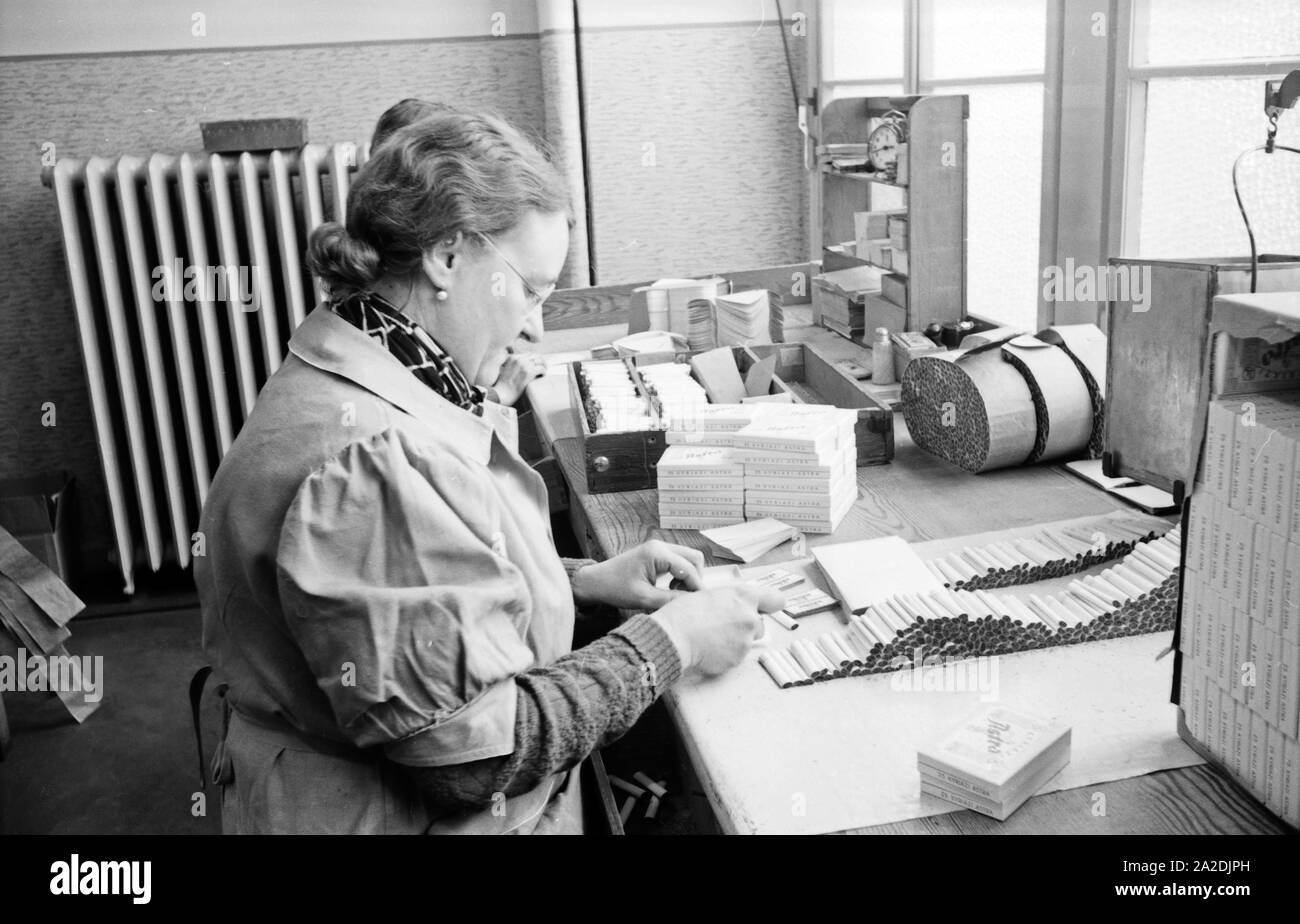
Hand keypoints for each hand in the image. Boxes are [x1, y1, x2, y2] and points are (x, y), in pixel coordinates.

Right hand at [490, 352, 546, 405]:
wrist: (501, 394)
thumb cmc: (503, 385)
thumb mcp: (505, 369)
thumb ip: (514, 364)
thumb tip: (524, 364)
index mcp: (513, 357)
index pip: (528, 354)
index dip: (534, 359)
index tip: (536, 365)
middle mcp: (519, 359)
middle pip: (535, 356)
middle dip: (540, 361)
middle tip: (543, 367)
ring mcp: (524, 365)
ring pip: (540, 361)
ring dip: (543, 366)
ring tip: (543, 372)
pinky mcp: (528, 373)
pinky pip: (541, 368)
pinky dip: (543, 372)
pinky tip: (542, 376)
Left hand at [570, 539, 705, 610]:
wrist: (596, 582)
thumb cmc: (615, 589)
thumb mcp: (644, 598)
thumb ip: (670, 599)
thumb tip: (692, 603)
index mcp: (657, 553)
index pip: (689, 568)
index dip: (697, 587)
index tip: (698, 603)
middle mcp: (660, 545)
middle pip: (694, 558)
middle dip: (695, 578)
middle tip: (685, 596)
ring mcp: (659, 547)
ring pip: (688, 558)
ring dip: (688, 576)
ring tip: (675, 592)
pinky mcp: (657, 553)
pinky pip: (678, 560)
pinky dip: (680, 574)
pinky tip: (669, 587)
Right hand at [651, 584, 786, 678]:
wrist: (673, 636)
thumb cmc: (685, 612)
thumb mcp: (710, 595)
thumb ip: (731, 601)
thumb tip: (735, 608)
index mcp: (744, 596)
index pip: (775, 599)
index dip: (771, 604)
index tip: (768, 607)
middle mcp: (750, 617)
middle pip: (759, 624)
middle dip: (745, 626)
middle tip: (723, 626)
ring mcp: (745, 640)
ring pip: (746, 641)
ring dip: (735, 641)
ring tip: (710, 637)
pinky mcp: (737, 659)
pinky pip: (735, 656)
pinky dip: (725, 654)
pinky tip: (708, 648)